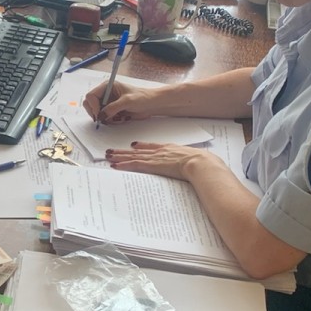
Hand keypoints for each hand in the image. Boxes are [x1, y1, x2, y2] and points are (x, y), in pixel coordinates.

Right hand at [83, 81, 153, 123]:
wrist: (152, 105)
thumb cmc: (143, 97)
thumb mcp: (127, 101)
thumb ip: (112, 108)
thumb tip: (101, 116)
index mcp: (107, 86)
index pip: (91, 95)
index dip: (92, 105)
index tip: (98, 114)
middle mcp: (106, 94)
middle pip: (90, 104)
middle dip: (95, 112)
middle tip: (103, 118)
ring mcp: (108, 103)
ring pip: (96, 113)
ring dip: (104, 117)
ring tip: (116, 117)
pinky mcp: (112, 111)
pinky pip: (104, 118)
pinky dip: (109, 121)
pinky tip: (120, 118)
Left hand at [106, 141, 221, 179]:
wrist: (200, 163)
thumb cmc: (201, 162)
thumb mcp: (194, 158)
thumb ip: (190, 161)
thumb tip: (198, 164)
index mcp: (170, 148)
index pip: (152, 146)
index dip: (141, 146)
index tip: (133, 145)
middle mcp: (160, 151)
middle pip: (137, 151)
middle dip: (124, 151)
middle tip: (112, 151)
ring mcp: (155, 158)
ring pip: (132, 157)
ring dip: (119, 157)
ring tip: (108, 156)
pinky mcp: (152, 165)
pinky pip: (134, 165)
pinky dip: (123, 165)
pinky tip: (115, 165)